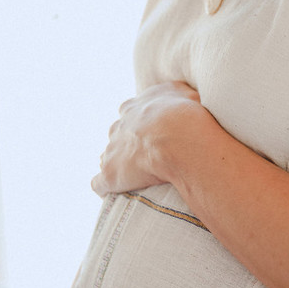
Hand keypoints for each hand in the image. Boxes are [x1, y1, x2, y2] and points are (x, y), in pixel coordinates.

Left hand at [92, 81, 203, 197]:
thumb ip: (178, 94)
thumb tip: (184, 97)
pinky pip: (99, 183)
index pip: (130, 113)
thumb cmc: (189, 116)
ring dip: (120, 166)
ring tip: (138, 178)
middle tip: (149, 156)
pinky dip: (106, 187)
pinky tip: (116, 193)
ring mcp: (112, 150)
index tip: (153, 133)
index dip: (140, 124)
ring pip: (109, 157)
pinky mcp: (110, 173)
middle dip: (129, 144)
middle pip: (118, 134)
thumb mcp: (186, 94)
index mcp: (135, 107)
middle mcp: (119, 126)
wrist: (180, 139)